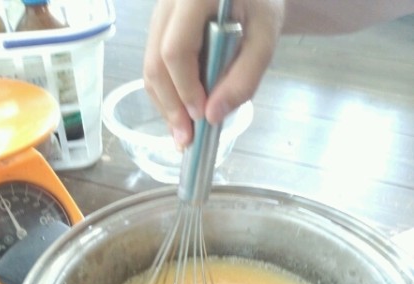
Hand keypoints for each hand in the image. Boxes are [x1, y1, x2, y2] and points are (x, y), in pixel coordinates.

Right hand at [144, 0, 285, 147]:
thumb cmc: (261, 5)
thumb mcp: (264, 39)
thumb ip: (243, 78)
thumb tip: (212, 116)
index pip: (175, 50)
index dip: (185, 89)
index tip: (201, 117)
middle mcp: (168, 3)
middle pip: (155, 62)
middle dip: (169, 105)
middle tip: (185, 139)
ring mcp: (159, 13)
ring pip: (150, 66)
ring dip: (165, 104)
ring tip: (182, 133)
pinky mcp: (159, 26)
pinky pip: (155, 63)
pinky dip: (168, 92)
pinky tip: (181, 113)